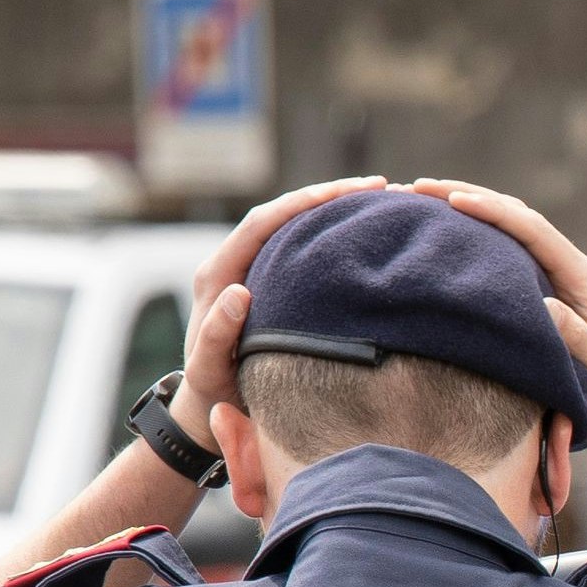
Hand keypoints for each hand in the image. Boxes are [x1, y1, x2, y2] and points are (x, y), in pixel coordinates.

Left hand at [180, 175, 391, 421]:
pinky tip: (359, 235)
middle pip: (283, 212)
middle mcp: (233, 262)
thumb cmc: (212, 389)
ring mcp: (251, 270)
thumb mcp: (209, 366)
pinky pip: (298, 248)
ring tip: (376, 202)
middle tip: (378, 186)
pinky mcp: (267, 282)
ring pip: (292, 227)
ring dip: (331, 211)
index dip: (307, 202)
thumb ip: (218, 332)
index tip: (353, 192)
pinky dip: (328, 235)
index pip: (265, 221)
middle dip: (329, 195)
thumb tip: (240, 291)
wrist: (209, 400)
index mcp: (218, 274)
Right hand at [408, 179, 586, 425]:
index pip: (533, 230)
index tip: (453, 201)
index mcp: (581, 275)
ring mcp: (550, 271)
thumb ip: (580, 339)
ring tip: (415, 198)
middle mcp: (565, 263)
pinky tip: (435, 232)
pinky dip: (468, 234)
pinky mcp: (536, 283)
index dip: (493, 211)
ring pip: (504, 225)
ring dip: (463, 207)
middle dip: (465, 195)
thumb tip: (545, 306)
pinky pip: (499, 248)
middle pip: (513, 214)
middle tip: (416, 188)